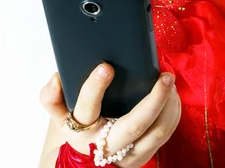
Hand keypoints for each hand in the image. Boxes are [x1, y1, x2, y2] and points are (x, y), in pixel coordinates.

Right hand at [40, 63, 180, 166]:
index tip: (105, 66)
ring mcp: (128, 154)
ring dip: (168, 105)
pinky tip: (172, 95)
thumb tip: (56, 78)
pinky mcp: (144, 156)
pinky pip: (165, 135)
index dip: (94, 87)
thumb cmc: (77, 131)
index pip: (87, 107)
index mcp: (83, 130)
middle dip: (154, 99)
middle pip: (135, 124)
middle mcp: (107, 144)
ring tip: (170, 82)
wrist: (85, 163)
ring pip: (157, 132)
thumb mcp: (58, 117)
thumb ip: (51, 97)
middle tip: (165, 76)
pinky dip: (172, 114)